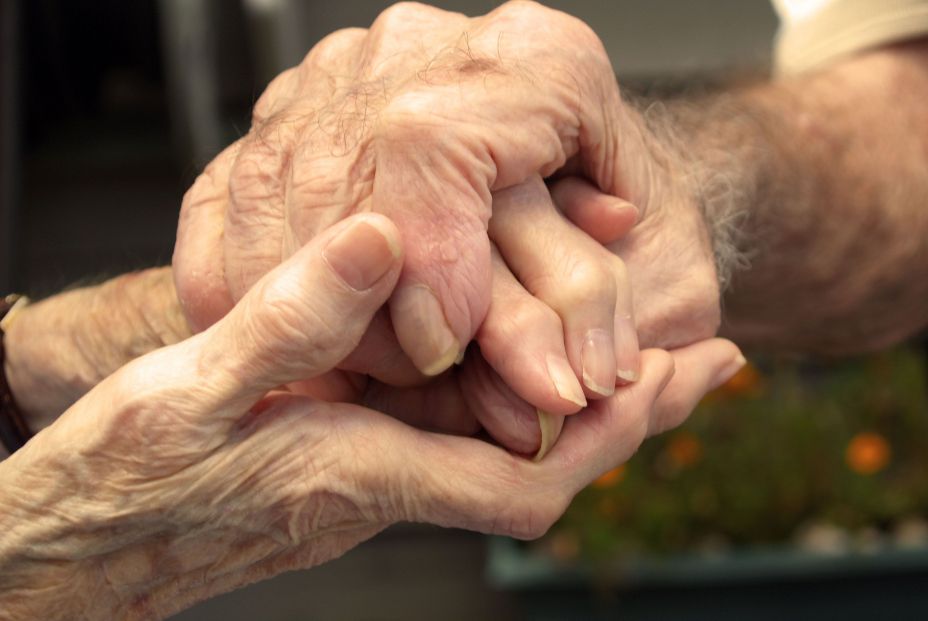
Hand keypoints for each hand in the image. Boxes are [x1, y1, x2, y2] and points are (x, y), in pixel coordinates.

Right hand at [0, 213, 739, 618]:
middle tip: (695, 353)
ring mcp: (367, 478)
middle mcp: (381, 487)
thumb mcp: (187, 394)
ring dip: (572, 396)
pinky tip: (510, 350)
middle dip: (627, 412)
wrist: (74, 554)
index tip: (682, 375)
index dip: (615, 431)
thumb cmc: (119, 488)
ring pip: (501, 441)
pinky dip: (501, 390)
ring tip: (627, 340)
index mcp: (359, 474)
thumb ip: (289, 323)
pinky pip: (452, 431)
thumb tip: (385, 244)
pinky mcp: (342, 463)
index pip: (530, 473)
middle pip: (541, 459)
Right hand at [173, 1, 718, 382]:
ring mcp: (346, 76)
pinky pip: (225, 198)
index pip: (435, 140)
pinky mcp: (292, 116)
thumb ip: (610, 321)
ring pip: (276, 190)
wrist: (593, 201)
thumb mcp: (663, 280)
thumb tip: (558, 384)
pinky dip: (240, 280)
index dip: (428, 254)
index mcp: (536, 61)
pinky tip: (284, 332)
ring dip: (301, 302)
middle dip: (362, 301)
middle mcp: (426, 50)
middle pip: (345, 169)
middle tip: (402, 378)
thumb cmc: (632, 243)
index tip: (443, 345)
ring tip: (357, 371)